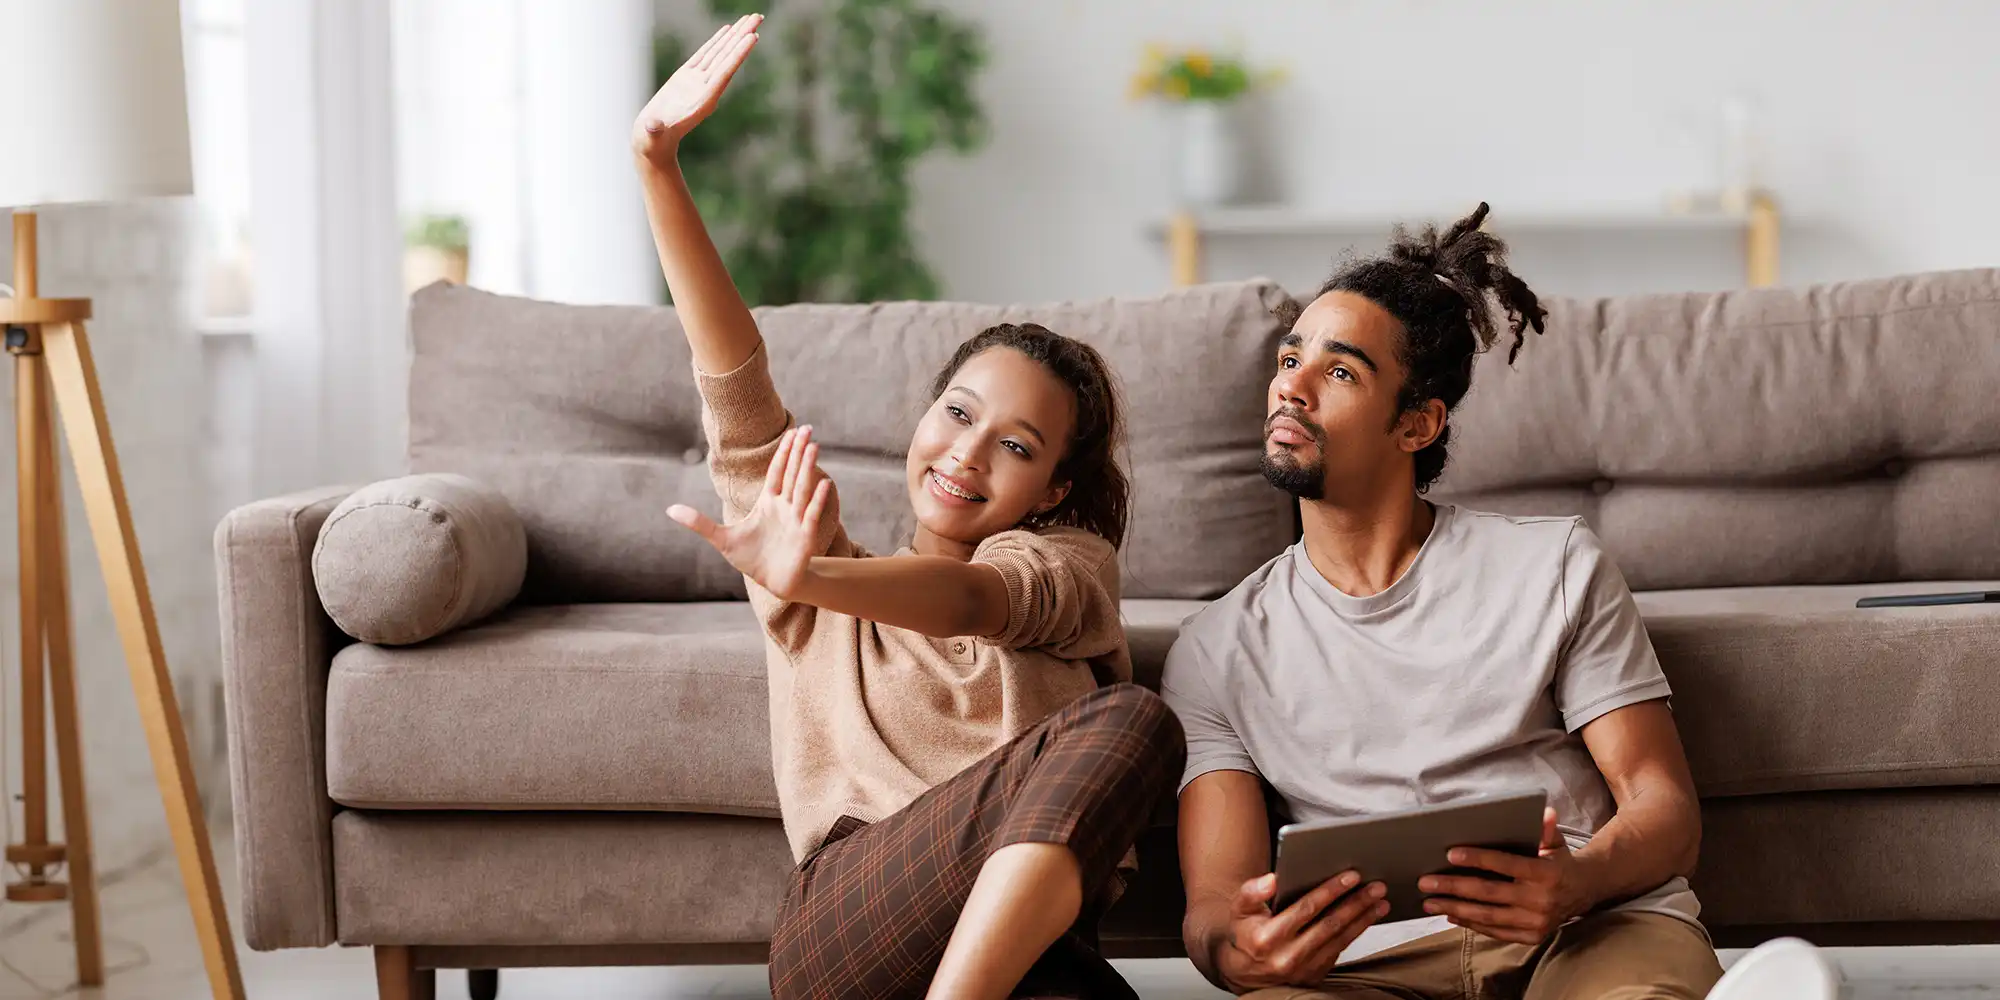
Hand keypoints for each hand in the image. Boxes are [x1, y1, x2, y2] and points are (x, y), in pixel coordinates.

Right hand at [632, 13, 762, 161]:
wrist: (652, 140)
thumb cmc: (652, 140)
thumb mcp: (653, 135)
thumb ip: (654, 129)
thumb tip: (652, 125)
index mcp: (703, 100)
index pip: (724, 72)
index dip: (738, 54)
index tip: (753, 37)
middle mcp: (705, 88)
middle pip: (728, 57)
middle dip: (742, 37)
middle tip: (758, 17)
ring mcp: (698, 81)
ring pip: (720, 53)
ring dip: (734, 35)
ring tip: (749, 19)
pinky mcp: (687, 77)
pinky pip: (705, 55)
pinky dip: (716, 42)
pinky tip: (727, 30)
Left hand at [669, 425, 838, 599]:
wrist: (771, 582)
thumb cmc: (750, 559)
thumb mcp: (720, 539)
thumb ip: (698, 523)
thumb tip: (669, 509)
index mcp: (768, 503)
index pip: (777, 472)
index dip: (784, 452)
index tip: (792, 432)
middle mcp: (785, 507)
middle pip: (792, 474)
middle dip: (799, 452)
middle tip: (807, 429)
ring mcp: (797, 520)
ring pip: (802, 489)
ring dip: (808, 468)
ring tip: (814, 446)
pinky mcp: (805, 537)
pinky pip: (812, 515)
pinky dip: (817, 500)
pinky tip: (823, 483)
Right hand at [1214, 871, 1389, 990]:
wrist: (1244, 973)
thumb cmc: (1245, 934)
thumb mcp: (1238, 910)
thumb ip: (1251, 892)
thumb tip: (1272, 880)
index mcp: (1267, 937)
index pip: (1305, 909)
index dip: (1330, 891)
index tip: (1351, 875)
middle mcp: (1287, 956)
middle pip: (1329, 924)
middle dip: (1356, 903)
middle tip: (1377, 886)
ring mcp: (1303, 969)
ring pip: (1340, 939)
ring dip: (1363, 919)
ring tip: (1380, 901)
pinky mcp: (1315, 976)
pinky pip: (1340, 950)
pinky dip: (1356, 932)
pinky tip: (1368, 917)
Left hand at [1419, 807, 1596, 944]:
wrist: (1584, 893)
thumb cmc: (1560, 862)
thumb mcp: (1556, 842)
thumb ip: (1545, 829)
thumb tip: (1543, 810)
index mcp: (1546, 873)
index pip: (1506, 864)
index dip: (1477, 859)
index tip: (1449, 854)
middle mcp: (1541, 900)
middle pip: (1489, 893)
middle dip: (1453, 887)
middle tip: (1425, 882)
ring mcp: (1536, 922)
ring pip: (1488, 916)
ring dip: (1454, 908)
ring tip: (1429, 902)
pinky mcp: (1531, 937)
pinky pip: (1495, 931)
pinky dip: (1471, 924)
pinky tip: (1450, 914)